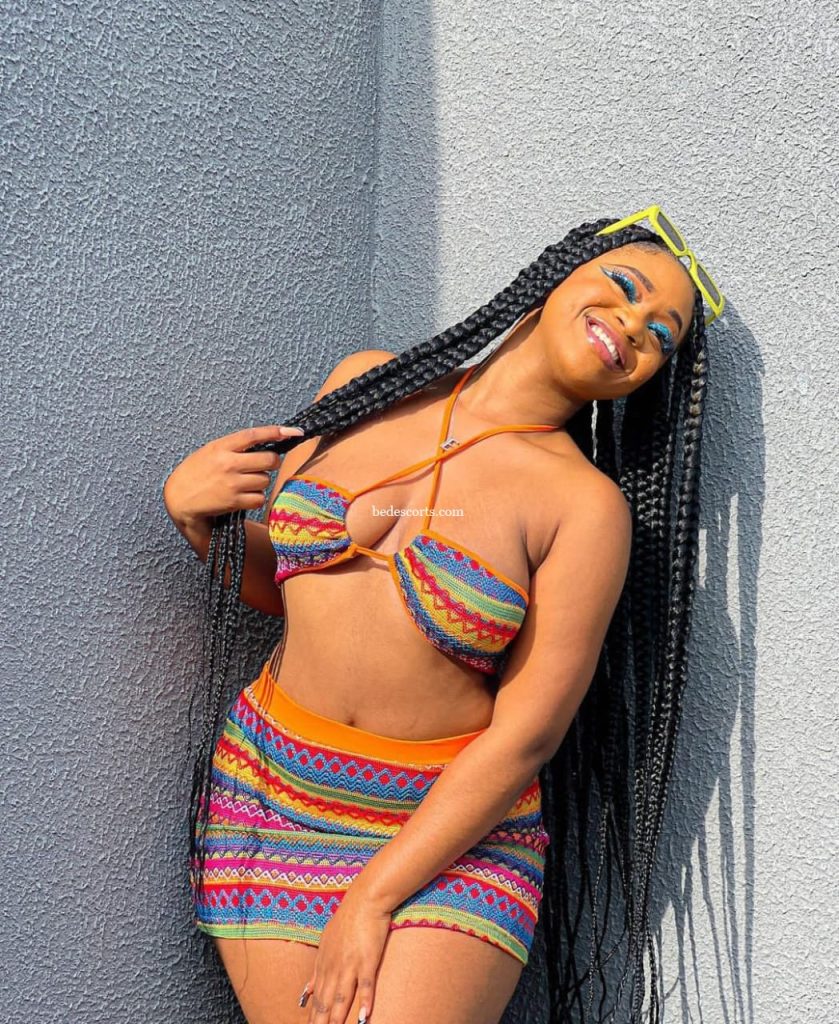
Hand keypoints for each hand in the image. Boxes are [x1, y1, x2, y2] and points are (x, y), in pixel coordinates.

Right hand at [163, 424, 304, 526]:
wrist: (179, 498)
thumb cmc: (196, 472)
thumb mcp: (211, 451)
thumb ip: (235, 446)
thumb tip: (266, 443)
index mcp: (222, 446)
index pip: (254, 435)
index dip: (276, 432)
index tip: (294, 432)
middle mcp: (228, 463)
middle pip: (269, 459)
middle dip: (272, 462)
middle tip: (265, 465)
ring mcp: (232, 483)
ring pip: (266, 480)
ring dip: (261, 482)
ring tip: (245, 483)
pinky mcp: (234, 501)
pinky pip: (260, 498)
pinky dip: (255, 498)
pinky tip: (243, 496)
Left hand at [301, 888, 392, 1023]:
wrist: (364, 900)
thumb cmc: (346, 919)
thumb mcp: (325, 943)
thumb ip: (316, 970)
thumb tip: (305, 993)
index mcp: (323, 964)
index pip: (316, 998)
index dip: (313, 1017)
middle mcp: (334, 968)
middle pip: (325, 1003)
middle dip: (320, 1022)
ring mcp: (350, 965)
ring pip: (342, 999)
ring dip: (338, 1019)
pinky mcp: (367, 960)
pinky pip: (365, 985)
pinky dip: (365, 1002)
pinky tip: (363, 1018)